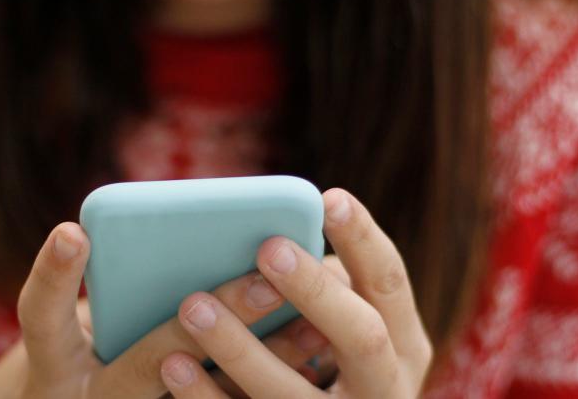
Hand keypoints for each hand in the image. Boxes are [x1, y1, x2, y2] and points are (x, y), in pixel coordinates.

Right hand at [0, 222, 334, 398]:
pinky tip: (314, 353)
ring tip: (311, 318)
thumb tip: (178, 225)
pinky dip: (274, 383)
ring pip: (203, 397)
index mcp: (54, 361)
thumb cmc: (84, 352)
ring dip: (263, 358)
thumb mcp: (81, 323)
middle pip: (149, 359)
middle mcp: (92, 396)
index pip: (43, 316)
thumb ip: (113, 282)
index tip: (74, 231)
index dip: (54, 276)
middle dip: (214, 316)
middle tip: (265, 279)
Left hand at [158, 188, 433, 397]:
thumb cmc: (330, 367)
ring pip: (291, 392)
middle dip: (314, 291)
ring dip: (240, 349)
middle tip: (266, 247)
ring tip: (193, 306)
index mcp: (403, 345)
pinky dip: (207, 397)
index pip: (390, 282)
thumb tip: (271, 239)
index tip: (327, 198)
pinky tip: (174, 366)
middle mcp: (385, 389)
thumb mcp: (347, 334)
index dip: (363, 239)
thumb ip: (325, 294)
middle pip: (361, 336)